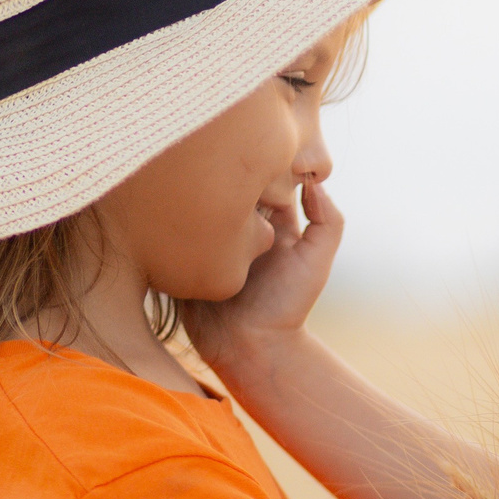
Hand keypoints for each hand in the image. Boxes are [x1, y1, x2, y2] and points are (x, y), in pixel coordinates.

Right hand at [179, 173, 342, 376]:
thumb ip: (328, 222)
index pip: (267, 178)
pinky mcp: (187, 254)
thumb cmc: (286, 306)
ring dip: (196, 189)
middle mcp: (244, 226)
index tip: (255, 151)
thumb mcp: (316, 263)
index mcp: (274, 223)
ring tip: (192, 176)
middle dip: (226, 170)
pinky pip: (176, 228)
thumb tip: (315, 180)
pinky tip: (170, 201)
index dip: (263, 161)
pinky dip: (173, 214)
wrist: (248, 347)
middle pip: (233, 185)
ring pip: (203, 202)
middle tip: (215, 159)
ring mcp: (213, 239)